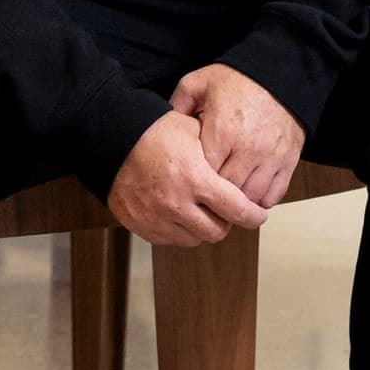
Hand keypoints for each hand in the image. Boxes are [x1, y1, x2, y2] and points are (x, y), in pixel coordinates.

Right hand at [106, 108, 269, 247]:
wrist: (111, 139)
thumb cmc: (153, 131)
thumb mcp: (192, 130)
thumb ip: (218, 150)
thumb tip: (242, 165)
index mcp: (195, 178)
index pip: (237, 210)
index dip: (254, 215)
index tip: (258, 215)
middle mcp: (177, 203)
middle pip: (218, 231)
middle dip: (226, 221)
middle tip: (224, 209)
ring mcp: (157, 217)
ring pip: (195, 239)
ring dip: (201, 227)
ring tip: (198, 209)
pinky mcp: (141, 225)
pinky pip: (170, 239)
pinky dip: (178, 229)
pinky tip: (177, 211)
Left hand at [168, 63, 305, 210]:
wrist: (280, 74)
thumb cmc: (238, 79)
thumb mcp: (199, 82)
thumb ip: (178, 104)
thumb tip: (162, 125)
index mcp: (222, 130)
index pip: (204, 173)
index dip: (196, 179)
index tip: (191, 178)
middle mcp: (248, 147)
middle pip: (227, 190)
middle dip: (215, 194)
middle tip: (206, 193)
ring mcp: (271, 156)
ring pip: (251, 197)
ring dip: (238, 199)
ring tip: (228, 194)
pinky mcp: (289, 160)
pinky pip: (274, 194)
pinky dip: (261, 198)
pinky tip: (250, 190)